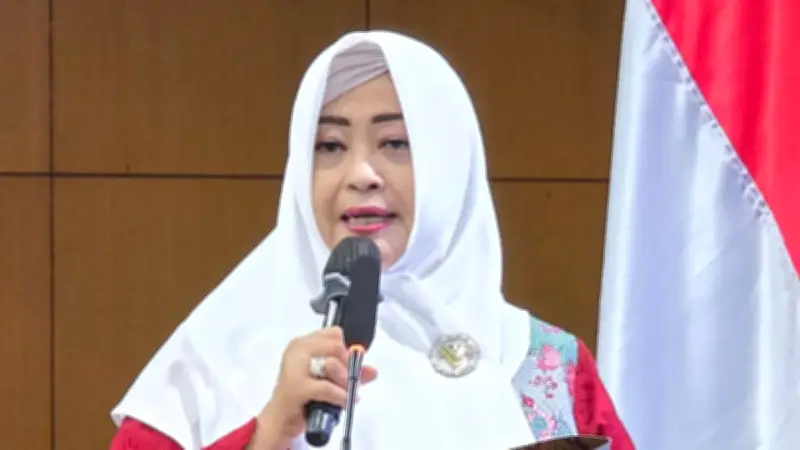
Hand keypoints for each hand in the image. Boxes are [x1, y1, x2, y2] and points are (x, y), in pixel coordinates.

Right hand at [251, 327, 377, 448]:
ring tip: (345, 392)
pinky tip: (344, 401)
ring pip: (332, 364)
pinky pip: (327, 387)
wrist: (280, 419)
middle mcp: (297, 350)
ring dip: (345, 381)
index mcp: (303, 343)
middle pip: (336, 345)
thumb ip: (350, 372)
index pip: (335, 333)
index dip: (346, 350)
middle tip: (349, 381)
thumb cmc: (303, 396)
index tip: (347, 366)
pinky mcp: (296, 386)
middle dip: (348, 366)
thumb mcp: (328, 379)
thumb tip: (372, 371)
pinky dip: (340, 396)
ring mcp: (295, 367)